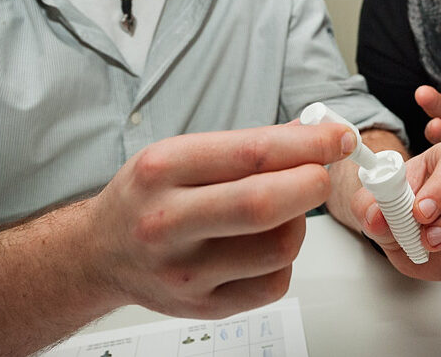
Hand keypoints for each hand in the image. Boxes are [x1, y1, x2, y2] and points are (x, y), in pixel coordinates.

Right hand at [87, 122, 354, 317]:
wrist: (101, 252)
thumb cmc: (147, 197)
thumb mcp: (181, 153)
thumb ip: (247, 146)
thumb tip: (314, 134)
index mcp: (163, 169)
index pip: (252, 153)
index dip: (308, 144)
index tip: (338, 138)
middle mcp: (167, 221)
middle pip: (263, 204)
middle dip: (311, 183)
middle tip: (320, 174)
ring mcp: (184, 271)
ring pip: (278, 248)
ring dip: (299, 223)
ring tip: (284, 210)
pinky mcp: (204, 306)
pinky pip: (274, 284)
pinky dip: (286, 259)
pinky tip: (267, 243)